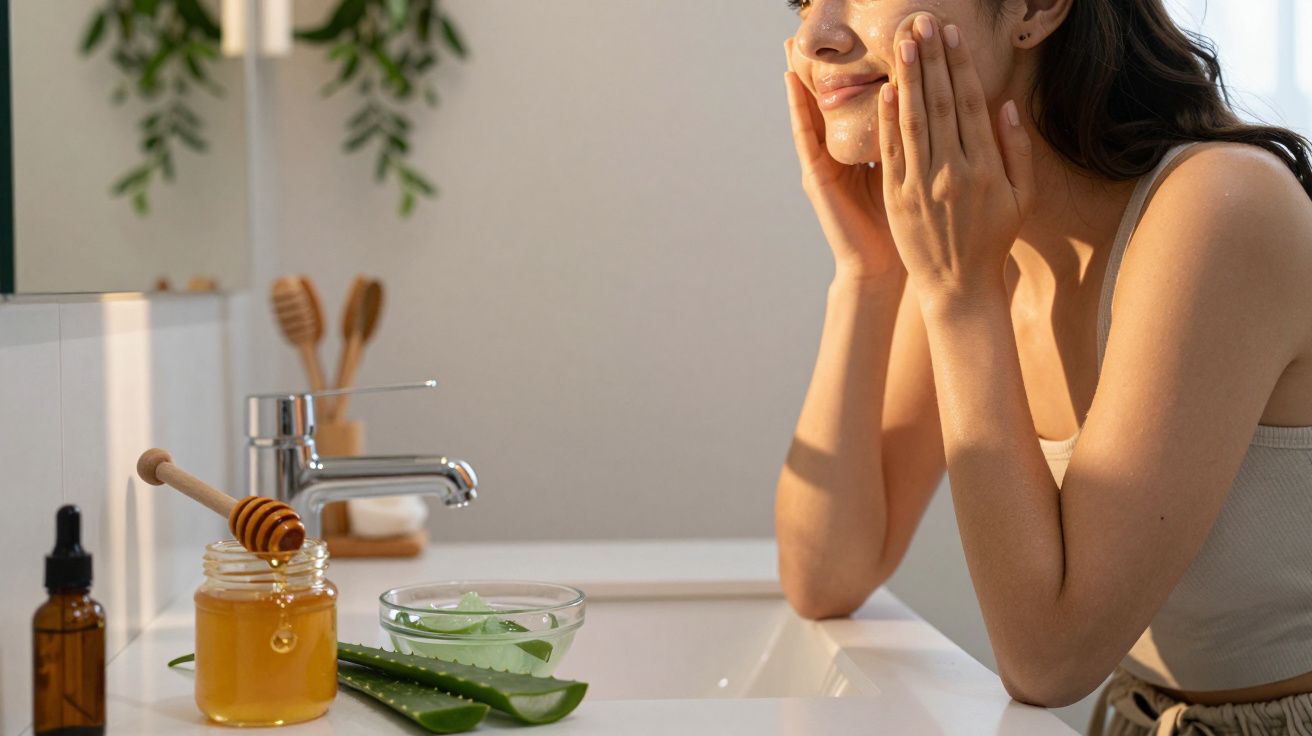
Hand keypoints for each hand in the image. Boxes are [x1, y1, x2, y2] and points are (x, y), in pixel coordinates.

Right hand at [784, 39, 901, 281]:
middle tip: (816, 27)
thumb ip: (917, 144)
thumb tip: (933, 108)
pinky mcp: (816, 178)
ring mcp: (825, 164)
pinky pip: (807, 137)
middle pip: (835, 99)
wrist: (882, 267)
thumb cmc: (907, 227)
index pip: (867, 100)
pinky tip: (791, 84)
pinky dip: (799, 110)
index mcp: (870, 149)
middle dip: (827, 64)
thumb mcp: (914, 176)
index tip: (866, 36)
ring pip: (815, 111)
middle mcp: (842, 152)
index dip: (863, 68)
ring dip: (805, 77)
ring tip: (793, 44)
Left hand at [878, 14, 1034, 302]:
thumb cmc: (992, 240)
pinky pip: (891, 152)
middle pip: (939, 104)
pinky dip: (888, 120)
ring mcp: (921, 184)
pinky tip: (887, 91)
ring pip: (913, 121)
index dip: (959, 66)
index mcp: (985, 167)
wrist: (958, 286)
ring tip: (904, 44)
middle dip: (931, 60)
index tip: (951, 35)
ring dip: (908, 79)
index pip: (969, 104)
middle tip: (922, 23)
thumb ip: (1016, 150)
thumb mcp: (1022, 197)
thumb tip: (1005, 105)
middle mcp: (952, 171)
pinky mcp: (897, 197)